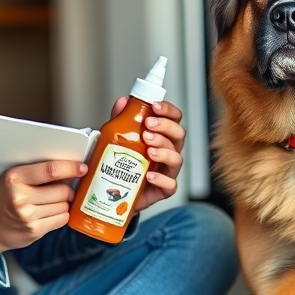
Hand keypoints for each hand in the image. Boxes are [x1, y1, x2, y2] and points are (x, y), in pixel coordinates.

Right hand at [0, 160, 87, 265]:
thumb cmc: (2, 200)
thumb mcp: (12, 180)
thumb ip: (37, 174)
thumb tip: (70, 170)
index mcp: (15, 178)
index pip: (51, 170)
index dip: (71, 168)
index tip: (82, 168)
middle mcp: (20, 197)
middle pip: (62, 190)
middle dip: (67, 190)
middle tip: (60, 190)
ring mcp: (28, 216)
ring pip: (64, 206)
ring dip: (63, 204)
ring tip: (50, 203)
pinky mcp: (34, 231)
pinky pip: (62, 219)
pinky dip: (61, 215)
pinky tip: (49, 213)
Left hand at [110, 97, 184, 212]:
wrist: (115, 192)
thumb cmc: (121, 163)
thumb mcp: (118, 137)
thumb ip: (121, 119)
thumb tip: (123, 101)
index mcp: (161, 136)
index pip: (174, 118)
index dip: (168, 110)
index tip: (155, 107)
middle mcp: (168, 151)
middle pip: (179, 135)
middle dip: (165, 128)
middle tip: (148, 126)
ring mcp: (167, 171)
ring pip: (177, 158)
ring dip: (164, 151)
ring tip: (149, 150)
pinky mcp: (163, 189)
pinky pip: (170, 185)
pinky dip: (161, 179)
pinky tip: (149, 175)